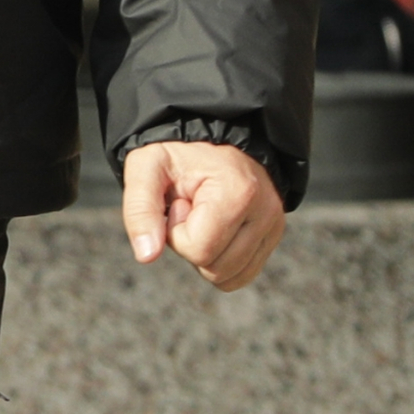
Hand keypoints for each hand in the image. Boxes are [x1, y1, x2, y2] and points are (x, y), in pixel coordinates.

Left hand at [121, 139, 287, 290]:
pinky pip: (243, 275)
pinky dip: (221, 260)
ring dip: (206, 252)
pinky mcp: (273, 235)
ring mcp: (273, 225)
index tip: (178, 201)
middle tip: (190, 207)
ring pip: (229, 277)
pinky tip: (215, 228)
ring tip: (203, 215)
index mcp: (238, 192)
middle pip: (216, 269)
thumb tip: (147, 255)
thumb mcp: (146, 168)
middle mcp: (266, 211)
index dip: (175, 232)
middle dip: (191, 243)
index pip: (199, 250)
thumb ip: (140, 209)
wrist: (208, 135)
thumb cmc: (175, 152)